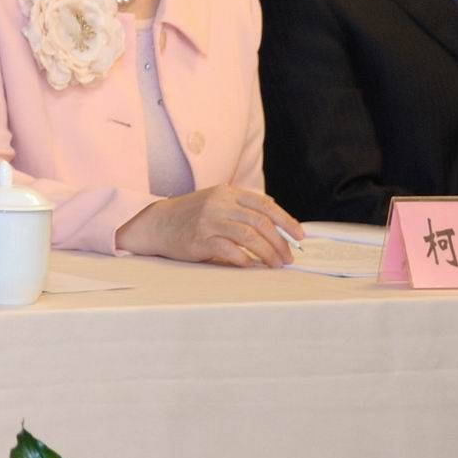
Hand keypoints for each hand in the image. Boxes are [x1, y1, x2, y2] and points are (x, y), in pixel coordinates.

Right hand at [117, 185, 303, 266]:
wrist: (157, 223)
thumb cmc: (191, 215)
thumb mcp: (217, 201)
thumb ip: (242, 206)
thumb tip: (276, 216)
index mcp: (227, 192)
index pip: (265, 205)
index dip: (286, 221)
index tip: (300, 237)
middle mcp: (219, 203)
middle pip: (260, 223)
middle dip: (279, 243)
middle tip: (287, 258)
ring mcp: (209, 221)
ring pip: (249, 237)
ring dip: (267, 253)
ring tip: (275, 265)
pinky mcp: (199, 240)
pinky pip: (229, 251)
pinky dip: (244, 259)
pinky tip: (250, 265)